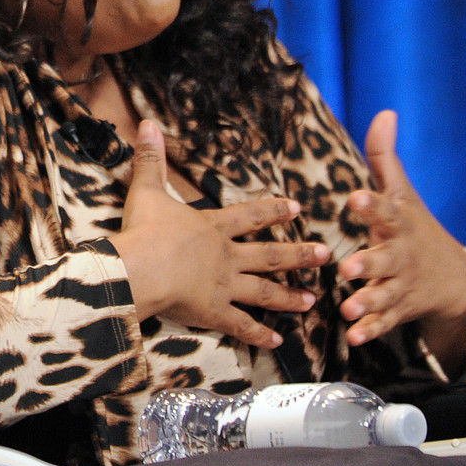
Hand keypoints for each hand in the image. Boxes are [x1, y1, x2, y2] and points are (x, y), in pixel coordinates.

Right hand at [110, 120, 326, 348]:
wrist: (139, 268)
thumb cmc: (143, 230)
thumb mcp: (147, 191)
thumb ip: (150, 159)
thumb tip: (146, 124)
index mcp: (214, 227)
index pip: (251, 216)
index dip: (274, 211)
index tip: (298, 208)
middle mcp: (227, 256)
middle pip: (270, 255)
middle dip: (299, 254)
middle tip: (325, 255)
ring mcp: (224, 286)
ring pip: (265, 292)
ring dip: (289, 296)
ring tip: (312, 301)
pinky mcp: (214, 312)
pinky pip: (241, 325)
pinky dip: (259, 335)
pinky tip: (278, 342)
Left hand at [337, 110, 465, 345]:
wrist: (452, 278)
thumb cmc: (414, 228)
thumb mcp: (402, 193)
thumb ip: (385, 158)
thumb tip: (385, 113)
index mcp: (398, 224)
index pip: (386, 210)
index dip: (371, 204)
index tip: (355, 197)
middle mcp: (400, 255)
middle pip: (385, 259)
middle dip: (369, 264)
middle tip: (349, 267)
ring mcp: (400, 285)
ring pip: (384, 295)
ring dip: (367, 302)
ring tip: (349, 309)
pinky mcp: (396, 310)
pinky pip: (383, 323)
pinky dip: (370, 331)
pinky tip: (354, 337)